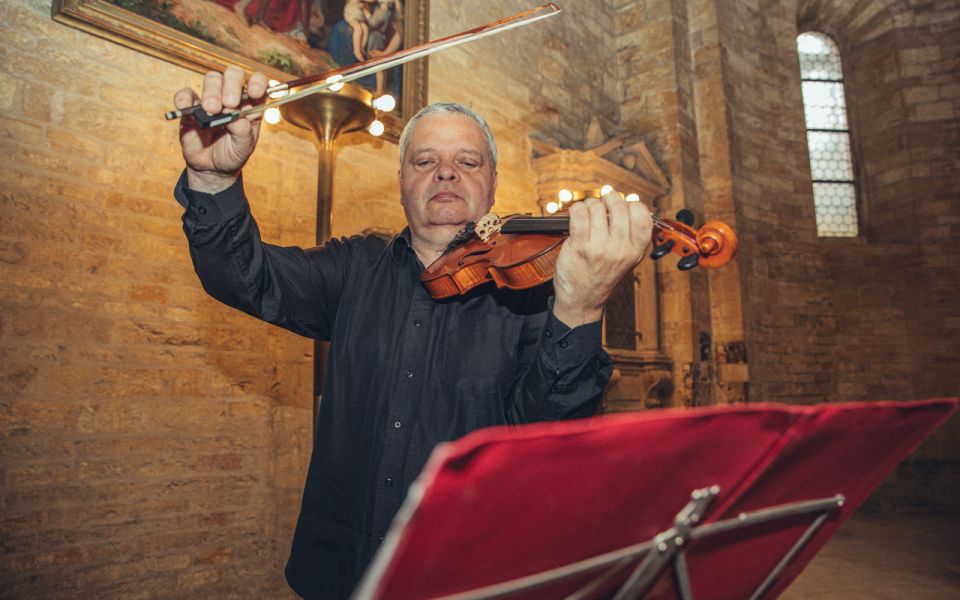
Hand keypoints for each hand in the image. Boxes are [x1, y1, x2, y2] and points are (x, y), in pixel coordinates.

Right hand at [173, 66, 268, 192]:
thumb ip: (243, 131)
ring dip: (211, 92)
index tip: (254, 93)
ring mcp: (211, 99)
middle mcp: (232, 96)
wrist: (213, 168)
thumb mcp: (244, 146)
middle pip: (233, 74)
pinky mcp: (191, 107)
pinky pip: (186, 95)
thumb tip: (234, 115)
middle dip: (232, 85)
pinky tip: (186, 107)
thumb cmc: (233, 153)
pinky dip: (184, 98)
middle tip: (229, 104)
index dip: (257, 82)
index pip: (258, 82)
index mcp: (251, 103)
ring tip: (211, 110)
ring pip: (212, 79)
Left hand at [552, 191, 652, 327]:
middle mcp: (621, 249)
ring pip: (597, 207)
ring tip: (587, 213)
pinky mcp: (580, 247)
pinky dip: (576, 209)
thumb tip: (629, 199)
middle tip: (602, 204)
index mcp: (636, 250)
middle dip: (608, 199)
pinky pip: (579, 214)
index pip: (642, 215)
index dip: (632, 204)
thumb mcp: (626, 258)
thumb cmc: (601, 276)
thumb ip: (630, 233)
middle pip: (619, 206)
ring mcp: (600, 248)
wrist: (583, 299)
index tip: (623, 205)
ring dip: (590, 204)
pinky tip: (577, 215)